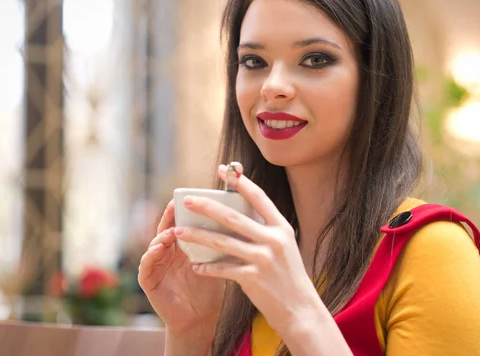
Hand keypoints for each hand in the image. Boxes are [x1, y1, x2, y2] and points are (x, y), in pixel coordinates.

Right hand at [138, 200, 223, 337]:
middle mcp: (167, 251)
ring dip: (162, 235)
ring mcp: (157, 265)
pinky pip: (146, 265)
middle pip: (166, 228)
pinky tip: (158, 248)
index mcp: (182, 245)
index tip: (190, 196)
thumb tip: (239, 218)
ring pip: (155, 244)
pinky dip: (150, 256)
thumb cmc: (209, 288)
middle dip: (169, 216)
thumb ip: (218, 242)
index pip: (181, 222)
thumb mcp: (214, 261)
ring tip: (171, 229)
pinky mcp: (149, 281)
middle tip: (174, 204)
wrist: (200, 318)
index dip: (183, 210)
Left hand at [173, 165, 322, 335]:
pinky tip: (195, 266)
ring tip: (180, 231)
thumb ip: (265, 229)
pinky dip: (207, 267)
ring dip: (199, 236)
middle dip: (208, 207)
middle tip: (188, 200)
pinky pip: (223, 269)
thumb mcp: (284, 246)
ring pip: (223, 242)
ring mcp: (263, 259)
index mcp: (281, 228)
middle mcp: (273, 240)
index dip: (240, 182)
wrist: (300, 309)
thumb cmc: (288, 275)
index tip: (224, 169)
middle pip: (234, 217)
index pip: (259, 197)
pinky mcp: (252, 278)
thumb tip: (236, 214)